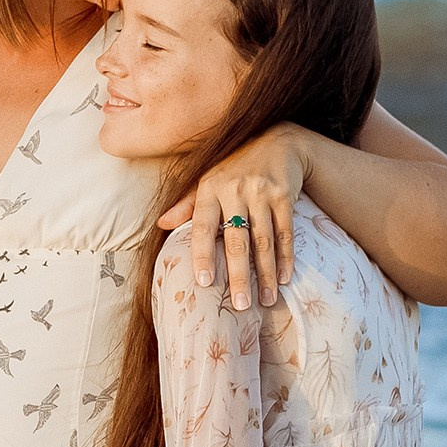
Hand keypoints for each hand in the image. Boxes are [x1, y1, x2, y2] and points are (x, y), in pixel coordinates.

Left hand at [162, 128, 308, 308]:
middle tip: (241, 306)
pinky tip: (283, 278)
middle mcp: (234, 190)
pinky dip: (285, 257)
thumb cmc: (235, 167)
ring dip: (265, 274)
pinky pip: (285, 232)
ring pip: (263, 241)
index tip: (204, 282)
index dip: (202, 255)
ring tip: (265, 300)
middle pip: (236, 241)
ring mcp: (261, 192)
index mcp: (209, 188)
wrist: (278, 141)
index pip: (203, 227)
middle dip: (239, 275)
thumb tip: (161, 224)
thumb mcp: (207, 179)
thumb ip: (186, 204)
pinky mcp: (284, 195)